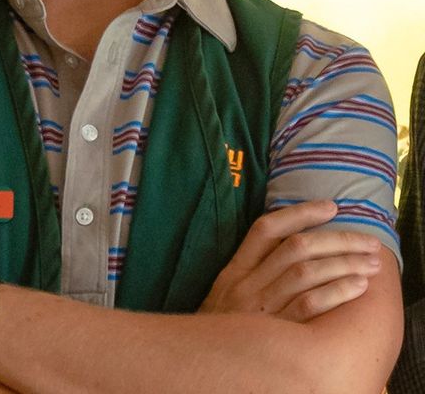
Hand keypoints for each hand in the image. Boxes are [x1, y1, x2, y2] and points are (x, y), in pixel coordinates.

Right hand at [199, 200, 381, 321]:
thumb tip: (291, 245)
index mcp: (235, 271)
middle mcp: (248, 284)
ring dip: (344, 264)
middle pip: (295, 248)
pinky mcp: (277, 334)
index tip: (331, 207)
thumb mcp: (226, 294)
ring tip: (371, 263)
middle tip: (368, 240)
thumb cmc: (223, 331)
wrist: (205, 368)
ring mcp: (262, 308)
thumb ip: (251, 270)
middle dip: (336, 239)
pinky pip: (310, 306)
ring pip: (306, 273)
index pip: (266, 230)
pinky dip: (337, 292)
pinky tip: (358, 287)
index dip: (299, 213)